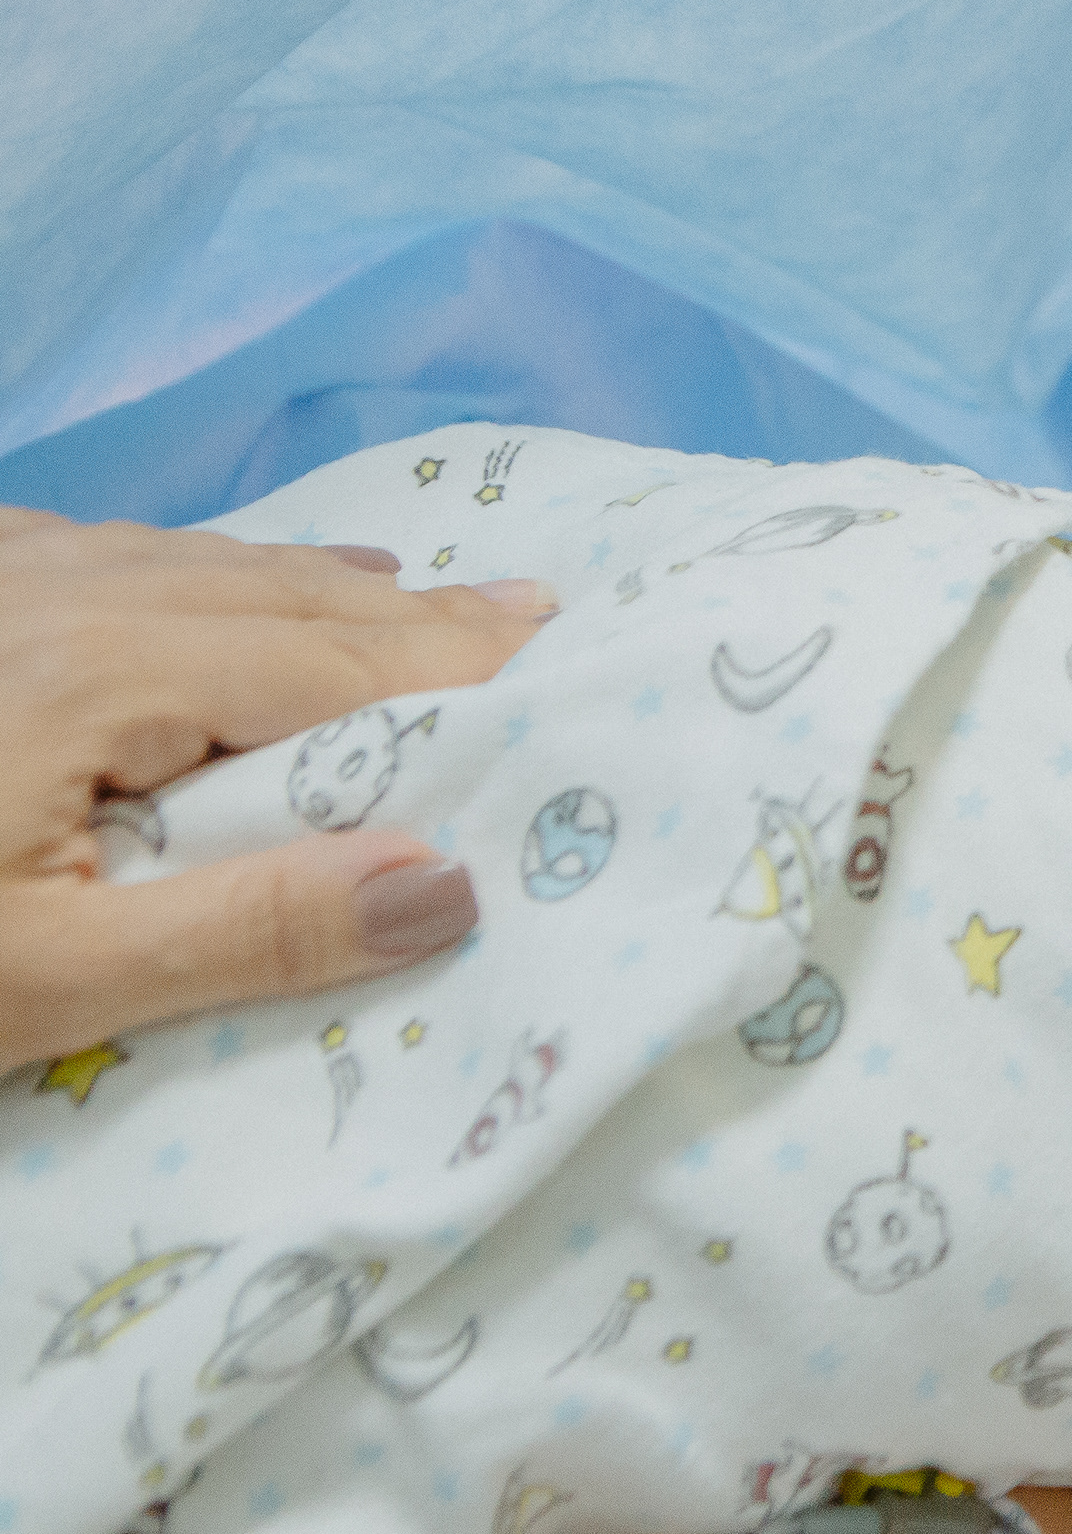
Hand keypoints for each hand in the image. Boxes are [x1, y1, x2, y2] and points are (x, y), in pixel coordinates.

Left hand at [0, 509, 550, 1068]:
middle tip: (526, 612)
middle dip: (406, 612)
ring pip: (185, 563)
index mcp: (93, 672)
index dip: (450, 661)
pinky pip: (91, 553)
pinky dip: (184, 567)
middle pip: (270, 594)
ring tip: (402, 594)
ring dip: (305, 586)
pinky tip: (207, 576)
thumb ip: (249, 931)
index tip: (558, 654)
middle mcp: (51, 593)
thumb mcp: (50, 980)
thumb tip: (449, 885)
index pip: (326, 660)